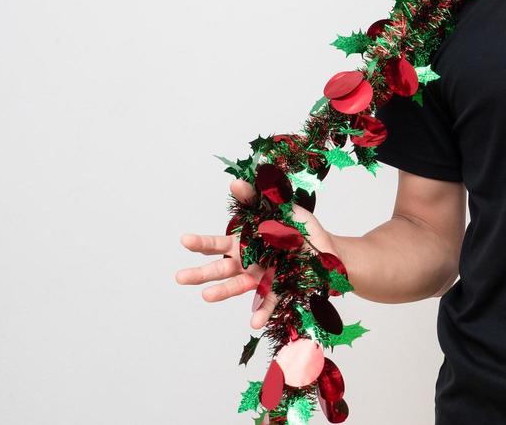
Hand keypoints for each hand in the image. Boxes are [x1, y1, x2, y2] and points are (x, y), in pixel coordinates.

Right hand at [175, 178, 339, 329]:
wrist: (326, 252)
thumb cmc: (300, 230)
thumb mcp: (280, 208)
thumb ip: (256, 198)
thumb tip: (235, 182)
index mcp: (245, 242)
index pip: (218, 243)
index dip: (201, 243)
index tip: (184, 240)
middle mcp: (248, 262)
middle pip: (220, 268)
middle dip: (199, 272)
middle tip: (179, 276)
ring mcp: (260, 278)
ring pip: (236, 286)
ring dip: (221, 292)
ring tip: (206, 296)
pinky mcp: (277, 291)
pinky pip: (267, 303)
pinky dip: (260, 313)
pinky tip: (253, 322)